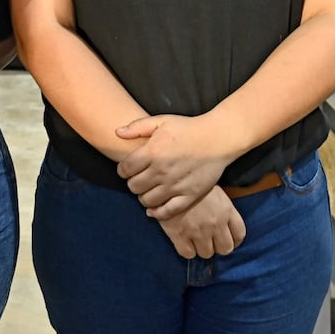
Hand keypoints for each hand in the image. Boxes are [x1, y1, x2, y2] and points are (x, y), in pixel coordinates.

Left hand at [116, 114, 232, 218]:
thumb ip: (137, 127)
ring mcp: (175, 186)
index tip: (127, 168)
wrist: (216, 139)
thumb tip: (117, 132)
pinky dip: (157, 212)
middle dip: (132, 183)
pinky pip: (167, 211)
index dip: (122, 170)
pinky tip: (154, 208)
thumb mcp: (161, 121)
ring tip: (147, 189)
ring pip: (147, 200)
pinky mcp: (189, 196)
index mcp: (152, 152)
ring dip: (143, 196)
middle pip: (133, 187)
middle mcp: (161, 171)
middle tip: (137, 178)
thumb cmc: (187, 128)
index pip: (124, 170)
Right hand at [157, 186, 245, 258]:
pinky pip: (188, 254)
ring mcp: (198, 231)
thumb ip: (221, 207)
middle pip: (225, 248)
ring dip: (202, 247)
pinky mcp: (180, 235)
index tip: (228, 239)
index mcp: (225, 209)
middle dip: (218, 245)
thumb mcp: (211, 188)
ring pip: (207, 253)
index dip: (234, 240)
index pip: (239, 234)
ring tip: (195, 238)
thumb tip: (224, 224)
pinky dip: (186, 249)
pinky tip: (183, 240)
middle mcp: (215, 223)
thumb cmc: (190, 180)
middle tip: (210, 239)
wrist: (167, 179)